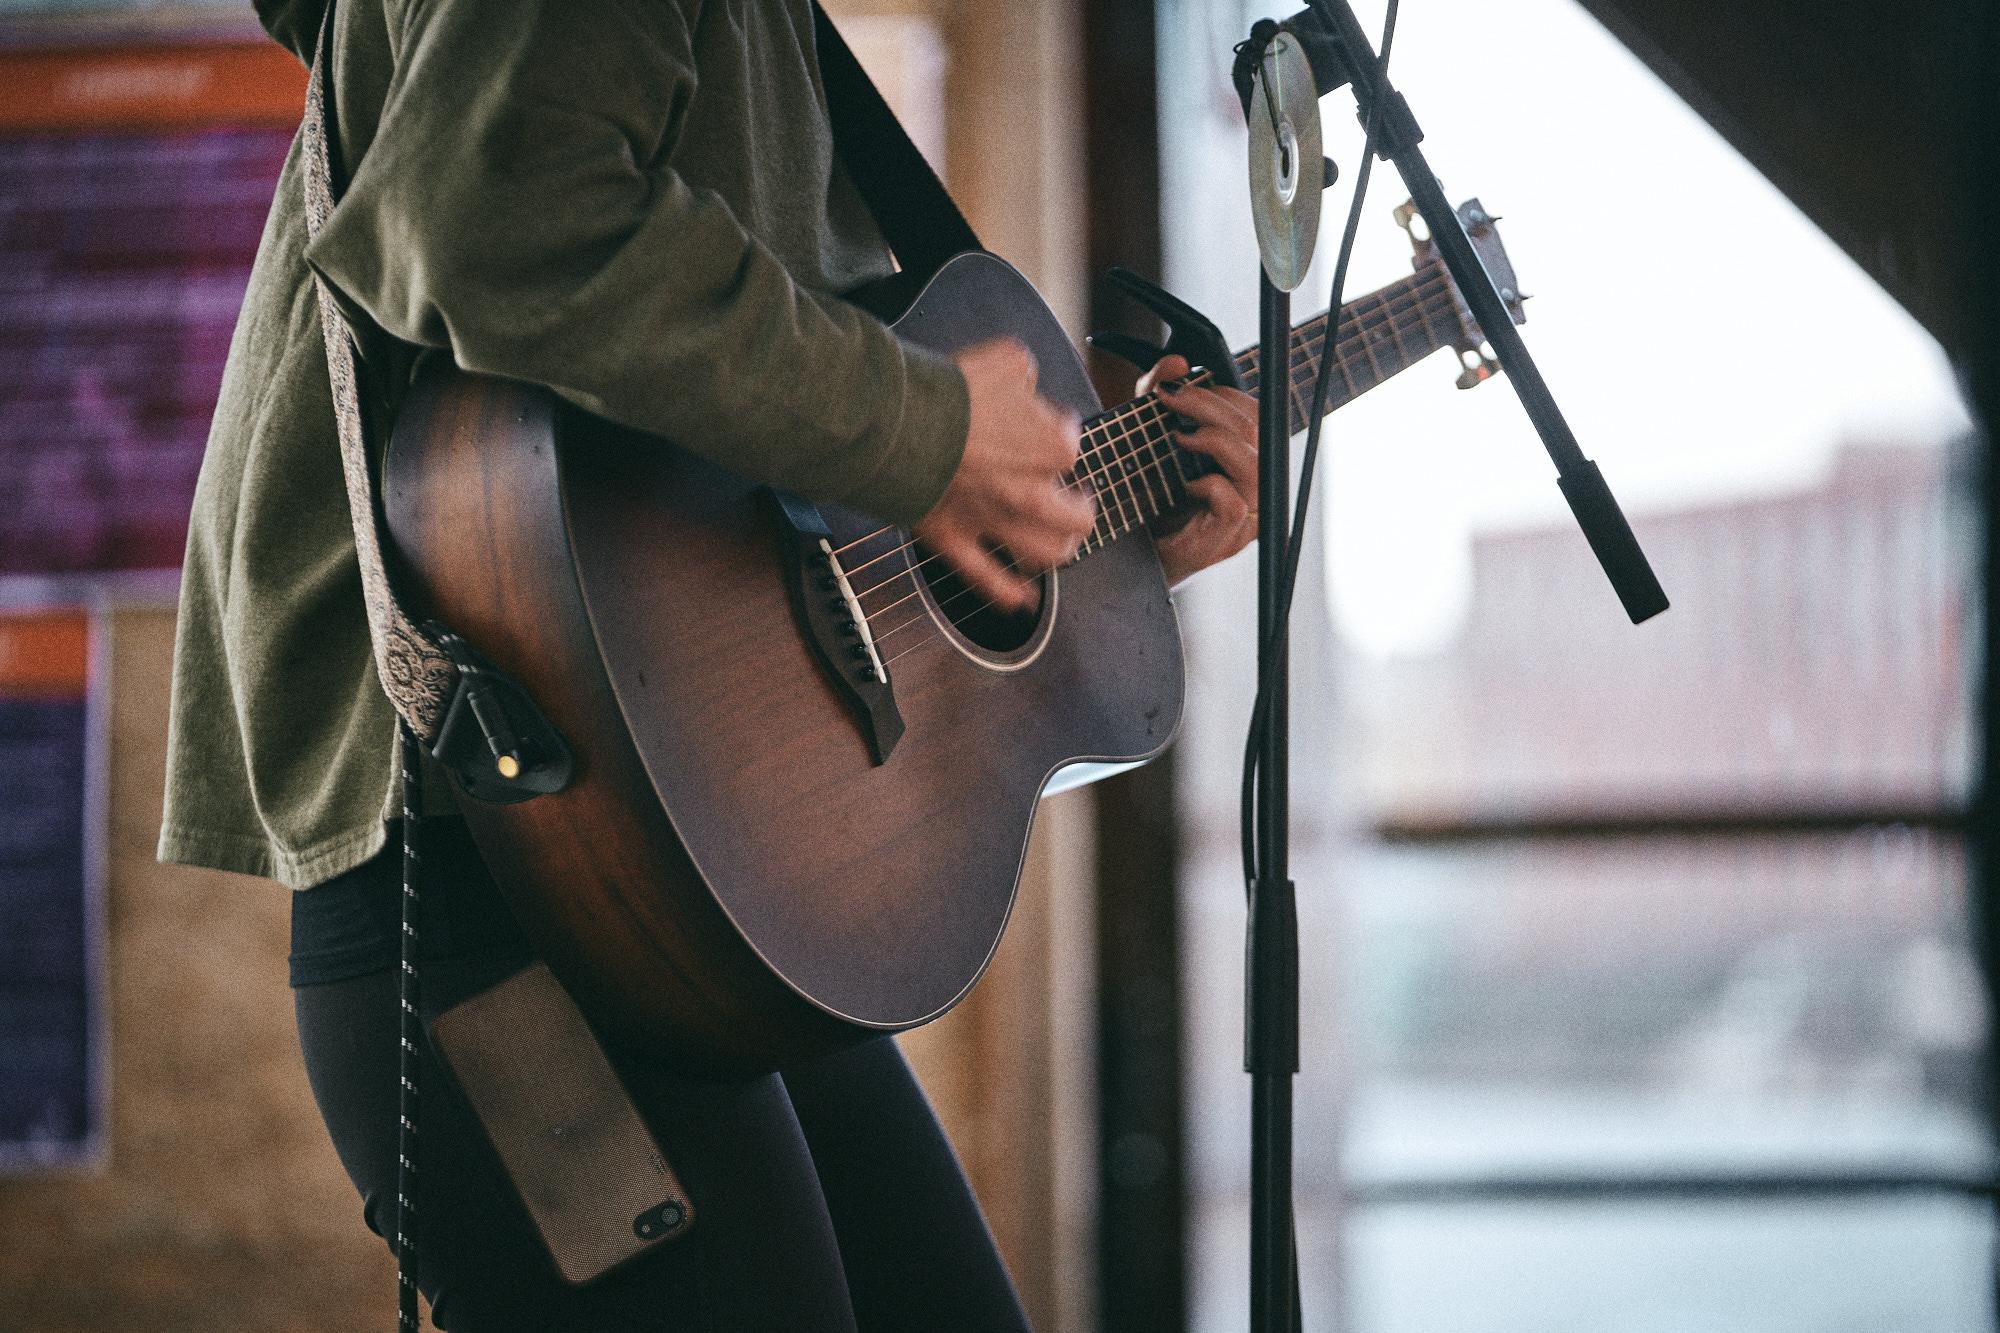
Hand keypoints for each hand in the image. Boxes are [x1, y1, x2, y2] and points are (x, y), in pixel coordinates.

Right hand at [916, 338, 1094, 611]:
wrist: (897, 423)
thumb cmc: (952, 391)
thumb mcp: (1009, 359)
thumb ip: (1030, 375)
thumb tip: (1028, 386)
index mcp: (1053, 450)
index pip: (1071, 444)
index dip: (1058, 430)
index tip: (1042, 422)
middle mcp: (1032, 495)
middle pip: (1077, 517)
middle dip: (1080, 508)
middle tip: (1076, 498)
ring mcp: (993, 523)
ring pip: (1044, 554)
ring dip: (1057, 550)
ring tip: (1060, 542)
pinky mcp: (954, 541)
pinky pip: (987, 578)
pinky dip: (1008, 593)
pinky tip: (1022, 600)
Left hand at [1140, 355, 1258, 585]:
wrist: (1137, 554)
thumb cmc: (1150, 496)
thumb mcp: (1151, 435)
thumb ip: (1161, 397)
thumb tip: (1177, 362)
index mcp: (1246, 460)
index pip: (1257, 416)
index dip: (1225, 394)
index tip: (1183, 387)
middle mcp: (1255, 487)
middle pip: (1255, 432)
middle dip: (1209, 407)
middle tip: (1171, 400)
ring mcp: (1245, 517)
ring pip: (1252, 465)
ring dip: (1212, 441)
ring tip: (1178, 436)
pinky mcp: (1225, 540)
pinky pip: (1233, 503)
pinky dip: (1207, 485)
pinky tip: (1184, 484)